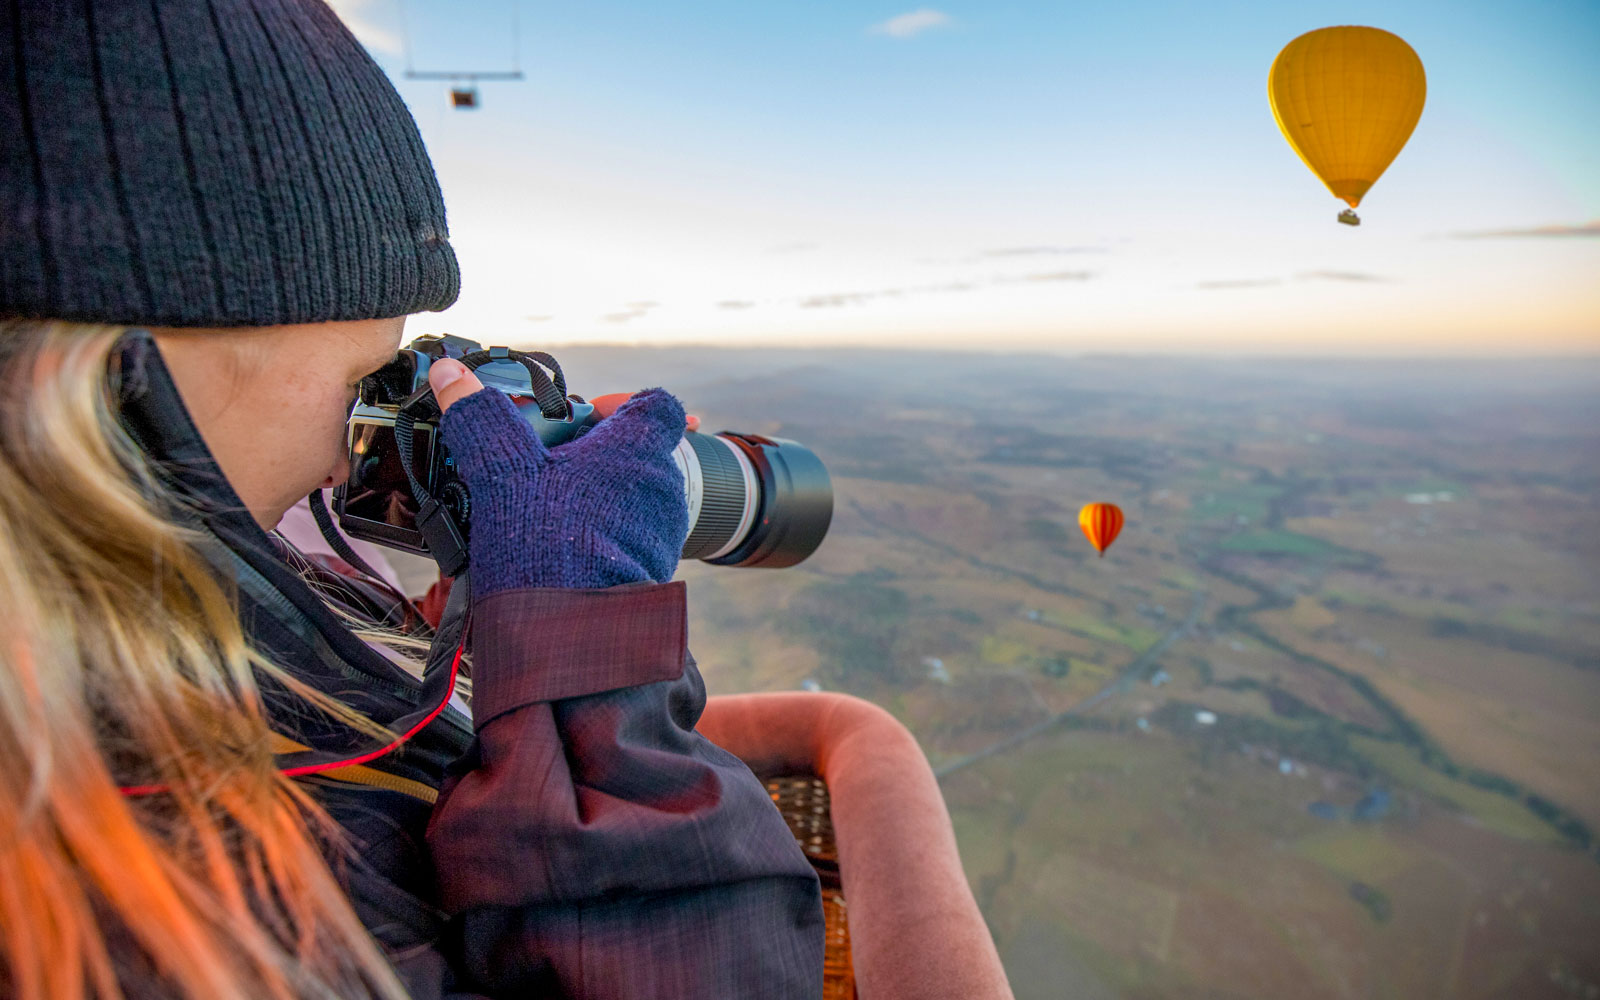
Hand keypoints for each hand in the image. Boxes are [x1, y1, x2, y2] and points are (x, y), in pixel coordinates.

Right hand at [428, 359, 689, 592]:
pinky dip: (594, 538)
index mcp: (637, 449)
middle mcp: (661, 488)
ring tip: (539, 511)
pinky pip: (623, 540)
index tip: (587, 413)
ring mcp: (660, 533)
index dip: (622, 402)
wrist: (573, 632)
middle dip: (591, 455)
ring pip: (627, 498)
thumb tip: (452, 376)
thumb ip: (479, 419)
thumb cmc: (551, 546)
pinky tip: (552, 548)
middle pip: (633, 452)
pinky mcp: (649, 572)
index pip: (655, 405)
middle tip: (543, 464)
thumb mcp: (503, 472)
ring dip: (591, 499)